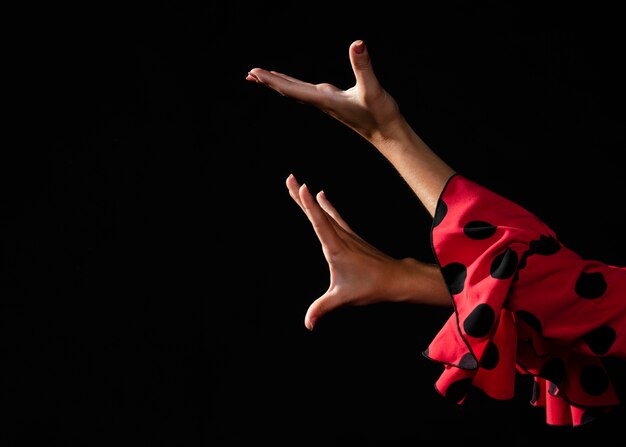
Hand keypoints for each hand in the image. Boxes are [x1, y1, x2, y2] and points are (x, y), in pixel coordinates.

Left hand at [247, 40, 401, 142]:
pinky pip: (307, 92)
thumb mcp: (372, 88)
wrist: (388, 134)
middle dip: (269, 82)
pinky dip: (293, 85)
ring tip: (261, 78)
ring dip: (278, 84)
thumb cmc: (380, 115)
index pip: (293, 89)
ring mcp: (327, 103)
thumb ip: (364, 66)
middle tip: (249, 74)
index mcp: (326, 100)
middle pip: (289, 91)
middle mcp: (322, 102)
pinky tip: (290, 84)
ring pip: (296, 92)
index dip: (272, 80)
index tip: (255, 73)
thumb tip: (358, 44)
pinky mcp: (334, 102)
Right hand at [285, 173, 418, 329]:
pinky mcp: (350, 236)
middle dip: (302, 196)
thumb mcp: (343, 298)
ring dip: (309, 199)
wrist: (395, 278)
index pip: (320, 223)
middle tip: (290, 178)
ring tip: (298, 184)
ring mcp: (346, 234)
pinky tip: (321, 196)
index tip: (303, 187)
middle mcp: (340, 237)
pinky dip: (325, 206)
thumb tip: (308, 324)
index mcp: (336, 248)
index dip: (310, 206)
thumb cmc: (371, 286)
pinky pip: (334, 216)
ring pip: (324, 212)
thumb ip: (323, 308)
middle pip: (317, 213)